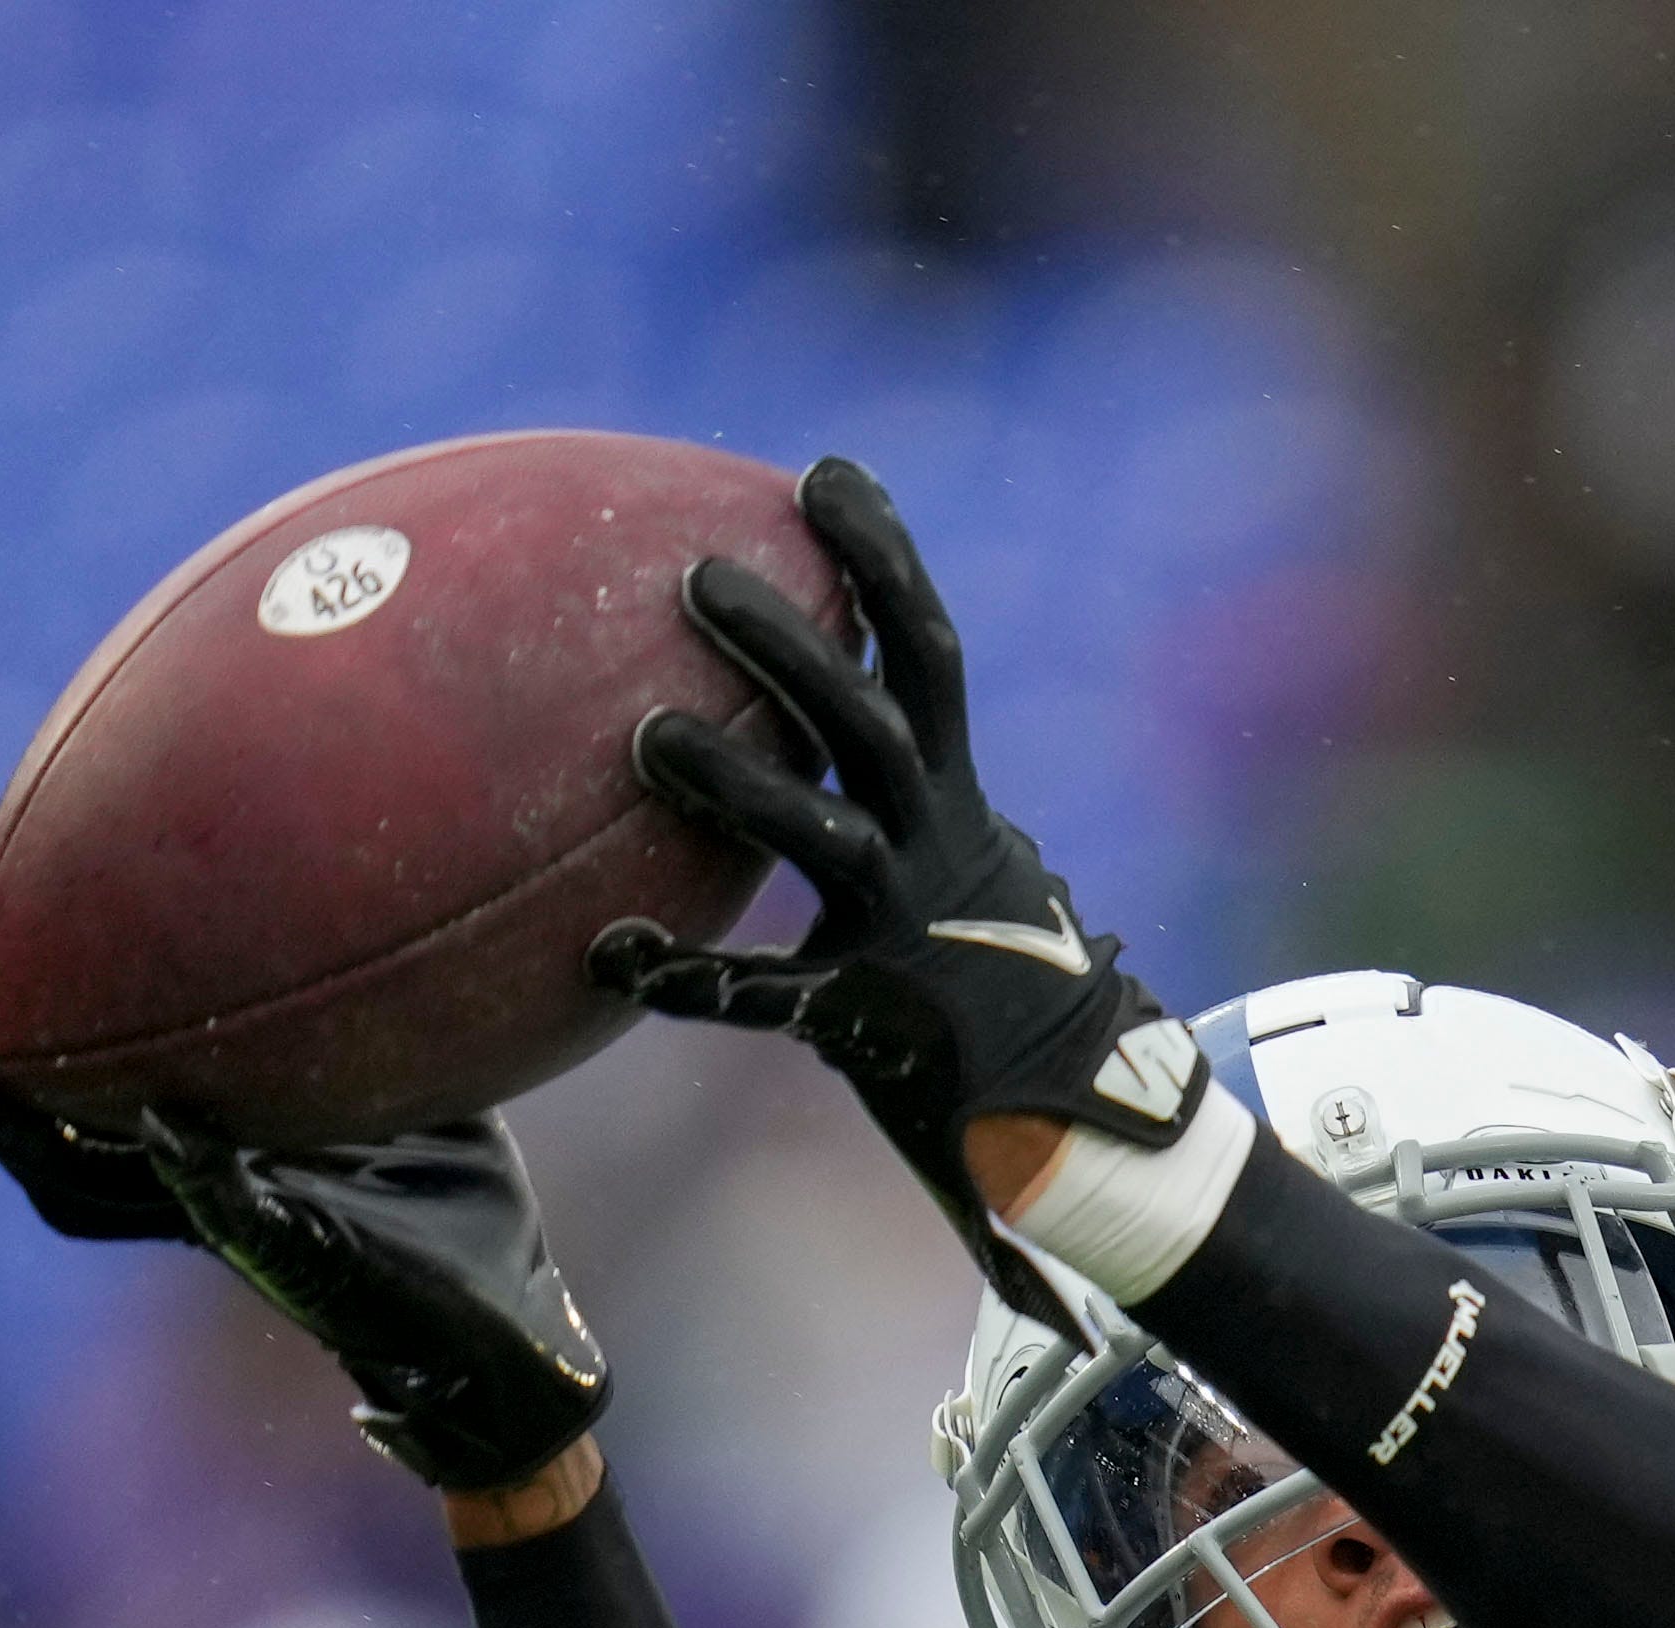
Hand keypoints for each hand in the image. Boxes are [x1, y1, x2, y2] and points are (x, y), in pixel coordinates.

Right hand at [0, 1072, 609, 1493]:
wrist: (508, 1324)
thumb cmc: (456, 1205)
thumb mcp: (419, 1095)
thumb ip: (377, 1023)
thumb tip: (383, 902)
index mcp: (224, 1162)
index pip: (103, 1124)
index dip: (40, 1084)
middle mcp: (217, 1201)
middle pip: (76, 1173)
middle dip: (10, 1130)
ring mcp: (250, 1236)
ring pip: (120, 1203)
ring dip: (56, 1158)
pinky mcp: (307, 1265)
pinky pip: (237, 1219)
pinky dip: (204, 1180)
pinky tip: (175, 1137)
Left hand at [584, 456, 1209, 1311]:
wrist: (1064, 1107)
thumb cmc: (984, 971)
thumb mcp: (957, 860)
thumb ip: (889, 787)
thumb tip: (815, 695)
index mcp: (955, 799)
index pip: (926, 652)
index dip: (882, 559)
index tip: (822, 474)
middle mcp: (935, 846)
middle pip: (869, 718)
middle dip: (790, 643)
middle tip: (698, 575)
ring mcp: (902, 931)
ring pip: (821, 835)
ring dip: (737, 781)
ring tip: (646, 735)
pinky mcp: (867, 1018)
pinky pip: (763, 995)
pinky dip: (686, 977)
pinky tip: (610, 953)